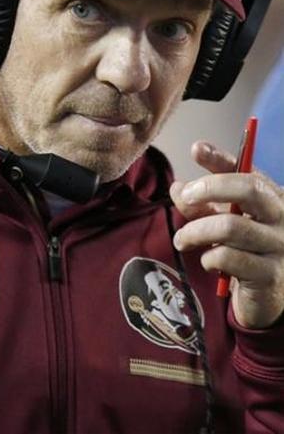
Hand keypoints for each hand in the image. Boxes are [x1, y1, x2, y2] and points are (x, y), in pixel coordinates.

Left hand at [171, 140, 283, 328]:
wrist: (268, 300)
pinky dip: (208, 257)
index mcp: (275, 200)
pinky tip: (208, 261)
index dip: (223, 158)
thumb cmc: (245, 253)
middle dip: (209, 188)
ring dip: (195, 231)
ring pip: (230, 226)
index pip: (250, 171)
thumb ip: (201, 205)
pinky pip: (228, 257)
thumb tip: (177, 187)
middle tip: (184, 197)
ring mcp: (281, 247)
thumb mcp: (223, 222)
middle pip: (249, 189)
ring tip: (182, 239)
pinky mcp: (270, 275)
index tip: (197, 149)